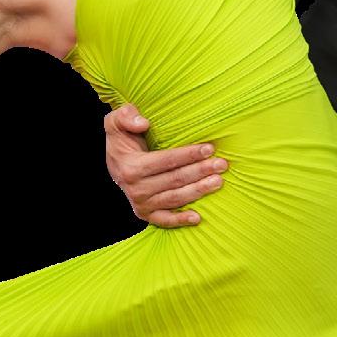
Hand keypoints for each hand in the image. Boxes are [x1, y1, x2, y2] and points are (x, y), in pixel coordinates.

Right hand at [104, 103, 223, 227]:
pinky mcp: (146, 214)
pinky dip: (180, 220)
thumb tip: (143, 123)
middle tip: (222, 164)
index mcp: (131, 167)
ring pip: (175, 198)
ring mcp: (141, 204)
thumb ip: (125, 116)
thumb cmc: (122, 138)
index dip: (188, 155)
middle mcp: (135, 189)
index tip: (209, 148)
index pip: (165, 161)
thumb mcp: (116, 122)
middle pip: (175, 180)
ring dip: (199, 191)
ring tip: (219, 181)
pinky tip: (198, 218)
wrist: (115, 162)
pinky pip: (165, 220)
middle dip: (200, 171)